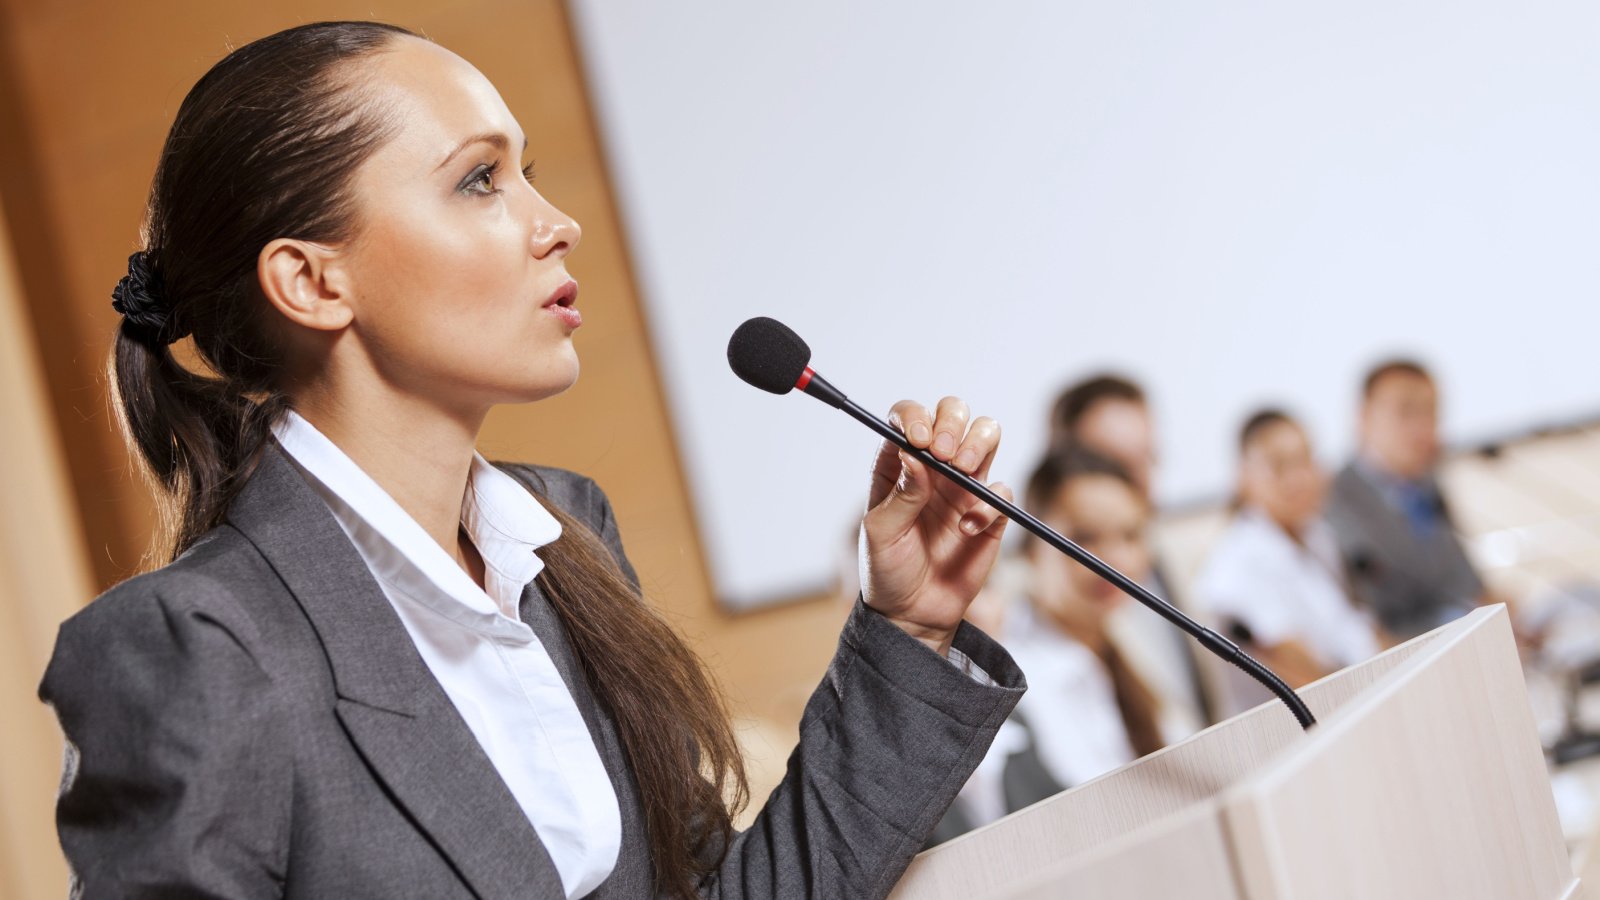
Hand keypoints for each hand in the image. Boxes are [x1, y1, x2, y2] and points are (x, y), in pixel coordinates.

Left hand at [860, 397, 1012, 655]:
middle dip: (952, 422)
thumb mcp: (880, 532)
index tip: (919, 440)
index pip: (908, 416)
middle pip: (952, 414)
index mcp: (898, 464)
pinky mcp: (989, 513)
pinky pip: (1001, 490)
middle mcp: (932, 467)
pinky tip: (966, 529)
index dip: (916, 417)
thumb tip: (914, 454)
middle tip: (945, 454)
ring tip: (963, 470)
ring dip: (979, 442)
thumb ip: (899, 494)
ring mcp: (963, 486)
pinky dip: (989, 504)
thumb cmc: (887, 570)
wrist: (913, 613)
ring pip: (986, 435)